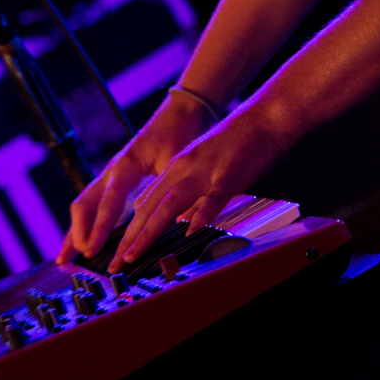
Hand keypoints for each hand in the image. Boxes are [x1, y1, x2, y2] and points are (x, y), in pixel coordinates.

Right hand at [56, 91, 211, 262]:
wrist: (178, 115)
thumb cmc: (178, 136)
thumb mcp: (178, 160)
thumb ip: (171, 187)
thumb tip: (176, 220)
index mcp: (126, 166)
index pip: (108, 201)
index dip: (100, 227)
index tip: (92, 250)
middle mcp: (111, 172)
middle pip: (84, 204)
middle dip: (78, 232)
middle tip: (78, 259)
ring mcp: (109, 176)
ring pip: (83, 207)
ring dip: (74, 232)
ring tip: (65, 259)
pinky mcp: (112, 182)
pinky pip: (93, 206)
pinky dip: (85, 226)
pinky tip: (80, 244)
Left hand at [108, 101, 286, 271]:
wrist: (265, 116)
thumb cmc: (241, 143)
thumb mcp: (207, 167)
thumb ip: (194, 192)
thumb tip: (184, 220)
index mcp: (178, 167)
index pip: (146, 202)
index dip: (130, 229)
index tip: (119, 251)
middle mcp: (184, 168)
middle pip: (149, 206)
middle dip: (129, 237)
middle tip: (114, 263)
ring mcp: (204, 171)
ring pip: (169, 203)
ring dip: (148, 231)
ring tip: (134, 253)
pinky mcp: (228, 173)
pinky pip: (212, 197)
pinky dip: (201, 214)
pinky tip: (191, 230)